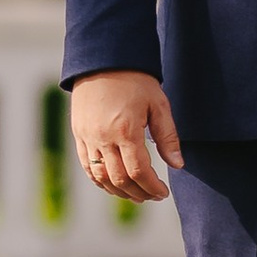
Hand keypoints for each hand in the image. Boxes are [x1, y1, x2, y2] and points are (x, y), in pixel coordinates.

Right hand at [69, 70, 182, 203]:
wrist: (103, 60)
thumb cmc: (135, 79)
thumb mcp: (159, 104)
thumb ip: (167, 136)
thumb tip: (177, 165)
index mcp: (126, 131)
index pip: (139, 172)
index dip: (152, 187)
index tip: (163, 193)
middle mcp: (104, 138)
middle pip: (120, 179)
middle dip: (138, 193)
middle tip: (152, 196)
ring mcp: (88, 138)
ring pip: (101, 177)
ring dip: (119, 191)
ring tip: (136, 195)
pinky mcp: (79, 135)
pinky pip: (87, 166)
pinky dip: (100, 180)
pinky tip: (113, 185)